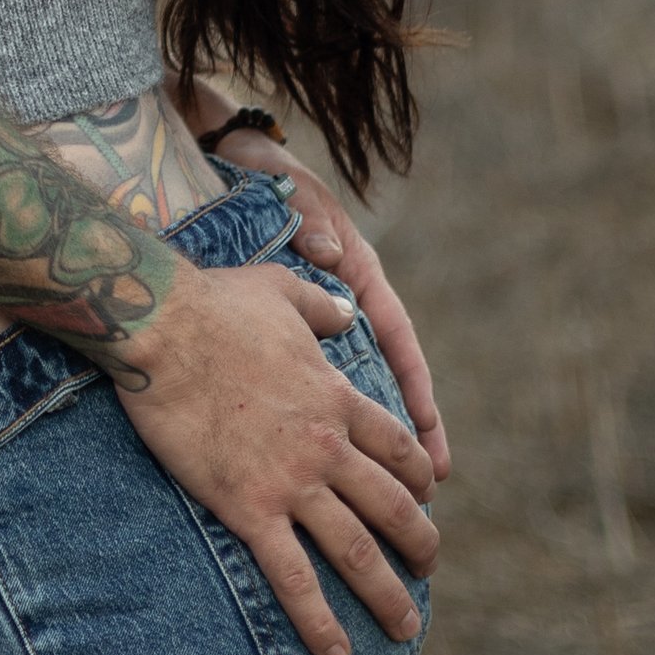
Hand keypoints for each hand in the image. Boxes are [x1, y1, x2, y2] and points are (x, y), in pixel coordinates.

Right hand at [118, 254, 437, 654]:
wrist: (163, 329)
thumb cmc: (215, 303)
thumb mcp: (282, 289)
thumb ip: (322, 304)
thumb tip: (346, 307)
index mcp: (339, 398)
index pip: (401, 450)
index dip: (420, 480)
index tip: (426, 499)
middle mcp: (329, 447)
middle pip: (395, 509)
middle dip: (421, 546)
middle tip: (429, 571)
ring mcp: (293, 482)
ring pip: (358, 552)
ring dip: (388, 595)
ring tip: (405, 626)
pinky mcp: (249, 509)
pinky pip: (293, 577)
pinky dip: (319, 621)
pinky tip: (337, 653)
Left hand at [277, 154, 450, 484]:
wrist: (225, 157)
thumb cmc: (266, 173)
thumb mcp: (295, 191)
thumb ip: (313, 218)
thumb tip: (328, 251)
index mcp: (356, 272)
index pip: (393, 334)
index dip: (414, 383)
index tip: (428, 427)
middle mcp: (340, 305)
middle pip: (381, 374)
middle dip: (407, 436)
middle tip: (429, 490)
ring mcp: (310, 323)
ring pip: (349, 391)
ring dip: (369, 443)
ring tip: (390, 497)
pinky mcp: (279, 333)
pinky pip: (305, 384)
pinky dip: (320, 423)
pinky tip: (322, 467)